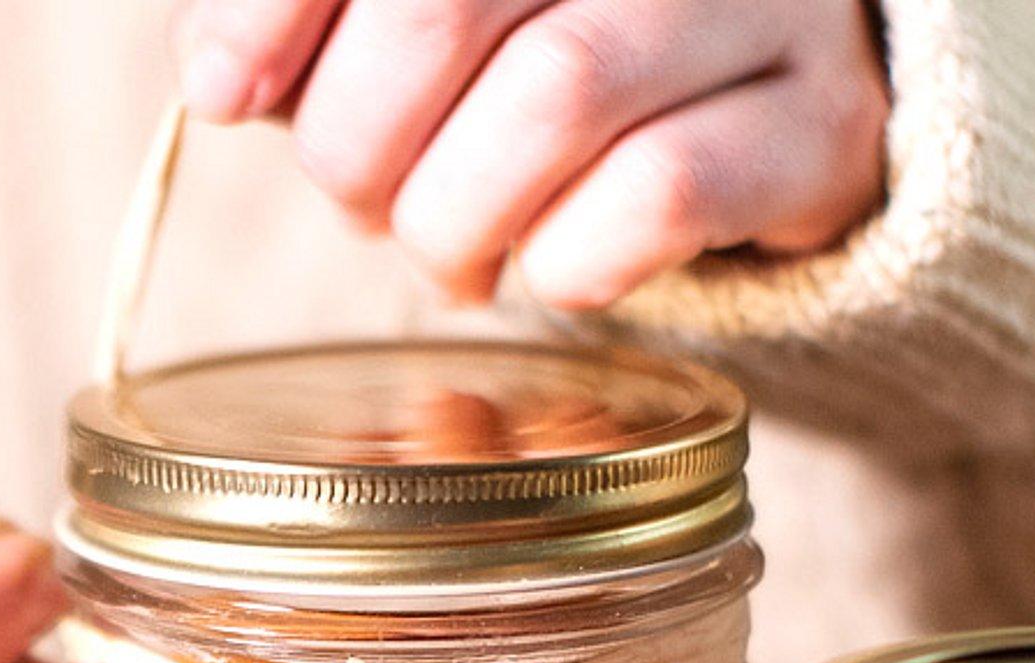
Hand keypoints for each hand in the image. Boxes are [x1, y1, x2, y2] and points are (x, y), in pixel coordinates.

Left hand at [173, 0, 887, 305]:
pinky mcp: (817, 125)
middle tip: (363, 201)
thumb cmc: (544, 63)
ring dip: (456, 218)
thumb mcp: (422, 28)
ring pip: (556, 93)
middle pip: (444, 3)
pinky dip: (568, 262)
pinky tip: (553, 264)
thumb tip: (217, 73)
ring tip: (451, 252)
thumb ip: (314, 25)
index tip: (221, 91)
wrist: (754, 116)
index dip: (273, 6)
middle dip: (359, 141)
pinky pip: (658, 194)